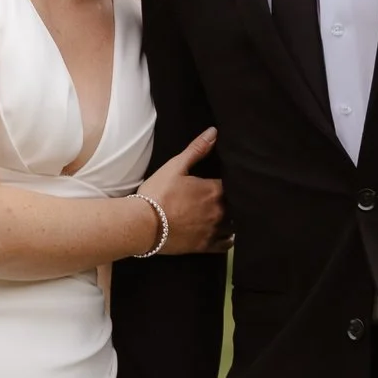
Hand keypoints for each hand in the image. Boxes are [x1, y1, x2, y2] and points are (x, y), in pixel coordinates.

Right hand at [142, 129, 226, 254]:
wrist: (142, 225)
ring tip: (232, 215)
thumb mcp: (175, 166)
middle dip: (234, 201)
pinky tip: (229, 236)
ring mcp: (213, 230)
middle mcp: (219, 211)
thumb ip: (197, 149)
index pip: (232, 184)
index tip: (229, 181)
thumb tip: (214, 132)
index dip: (231, 182)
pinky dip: (229, 239)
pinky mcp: (205, 246)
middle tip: (232, 198)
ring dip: (234, 219)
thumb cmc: (157, 193)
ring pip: (234, 225)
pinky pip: (226, 244)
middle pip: (236, 205)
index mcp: (214, 190)